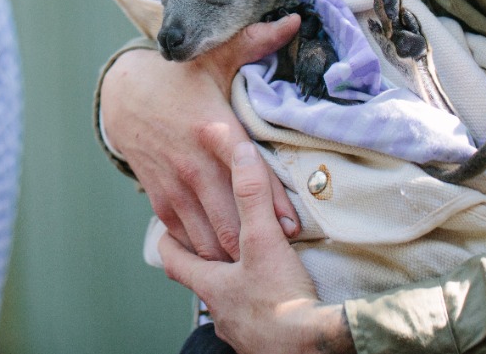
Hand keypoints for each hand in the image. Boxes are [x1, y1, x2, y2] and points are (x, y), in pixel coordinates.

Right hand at [101, 15, 301, 259]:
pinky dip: (203, 250)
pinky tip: (221, 255)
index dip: (273, 206)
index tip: (294, 227)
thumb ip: (255, 42)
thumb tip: (293, 21)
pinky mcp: (159, 197)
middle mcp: (194, 163)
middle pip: (231, 219)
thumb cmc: (176, 78)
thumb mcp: (213, 58)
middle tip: (277, 252)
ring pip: (208, 236)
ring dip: (230, 252)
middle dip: (254, 241)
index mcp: (213, 129)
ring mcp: (174, 185)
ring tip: (253, 260)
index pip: (250, 175)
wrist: (121, 94)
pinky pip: (184, 237)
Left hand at [159, 142, 352, 353]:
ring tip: (251, 268)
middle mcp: (220, 312)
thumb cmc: (282, 301)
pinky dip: (260, 306)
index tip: (171, 225)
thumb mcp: (264, 240)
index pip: (173, 259)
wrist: (315, 351)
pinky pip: (256, 322)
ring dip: (236, 285)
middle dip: (207, 261)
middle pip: (202, 282)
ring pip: (229, 303)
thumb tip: (240, 151)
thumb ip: (251, 195)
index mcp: (209, 286)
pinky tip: (277, 298)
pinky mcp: (266, 345)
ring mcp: (242, 333)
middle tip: (215, 240)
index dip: (170, 240)